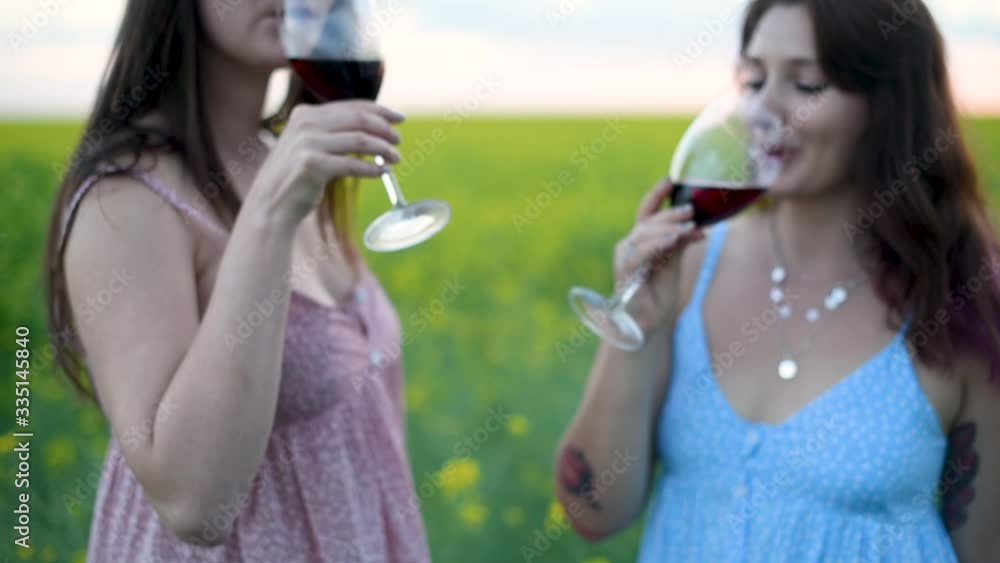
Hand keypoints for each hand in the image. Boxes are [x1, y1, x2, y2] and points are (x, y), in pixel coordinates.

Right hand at [246, 100, 404, 230]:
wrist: (270, 206)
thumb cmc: (294, 178)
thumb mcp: (308, 146)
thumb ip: (331, 133)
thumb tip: (372, 128)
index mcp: (305, 114)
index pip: (352, 106)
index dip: (380, 110)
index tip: (399, 118)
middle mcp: (305, 124)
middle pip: (359, 119)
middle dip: (384, 129)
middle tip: (399, 140)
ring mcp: (307, 143)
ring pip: (359, 140)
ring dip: (383, 149)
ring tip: (396, 158)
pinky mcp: (313, 165)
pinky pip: (352, 164)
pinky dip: (371, 169)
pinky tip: (382, 173)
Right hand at [613, 179, 704, 331]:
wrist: (650, 323)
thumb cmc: (660, 292)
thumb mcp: (674, 261)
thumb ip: (679, 242)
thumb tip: (697, 225)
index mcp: (641, 240)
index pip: (647, 210)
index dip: (658, 194)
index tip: (672, 179)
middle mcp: (630, 245)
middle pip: (648, 221)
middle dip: (670, 213)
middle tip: (691, 210)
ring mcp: (625, 258)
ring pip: (644, 234)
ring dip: (668, 228)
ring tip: (688, 227)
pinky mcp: (625, 273)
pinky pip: (641, 252)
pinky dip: (657, 244)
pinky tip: (674, 239)